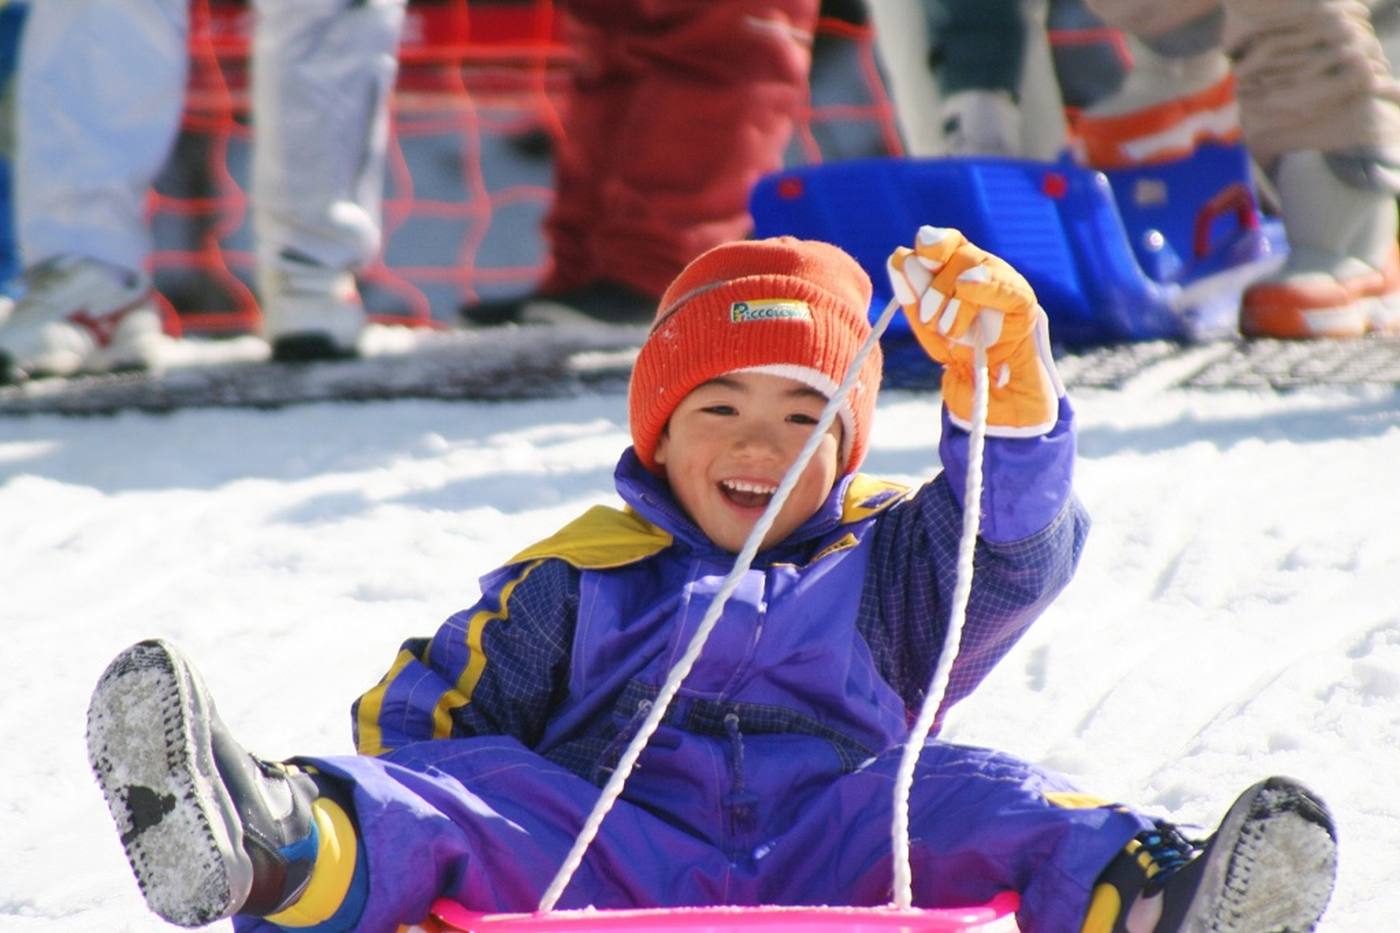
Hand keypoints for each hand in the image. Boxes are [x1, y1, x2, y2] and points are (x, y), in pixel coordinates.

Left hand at [887, 226, 1063, 436]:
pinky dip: (984, 285)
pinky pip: (1007, 287)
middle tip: (928, 318)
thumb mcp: (928, 329)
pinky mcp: (1024, 304)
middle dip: (934, 284)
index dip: (930, 244)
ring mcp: (1005, 284)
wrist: (992, 398)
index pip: (946, 244)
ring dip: (953, 298)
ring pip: (976, 266)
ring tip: (950, 332)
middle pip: (958, 254)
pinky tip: (967, 287)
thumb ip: (913, 296)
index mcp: (959, 273)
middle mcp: (983, 271)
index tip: (906, 257)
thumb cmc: (961, 359)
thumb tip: (897, 256)